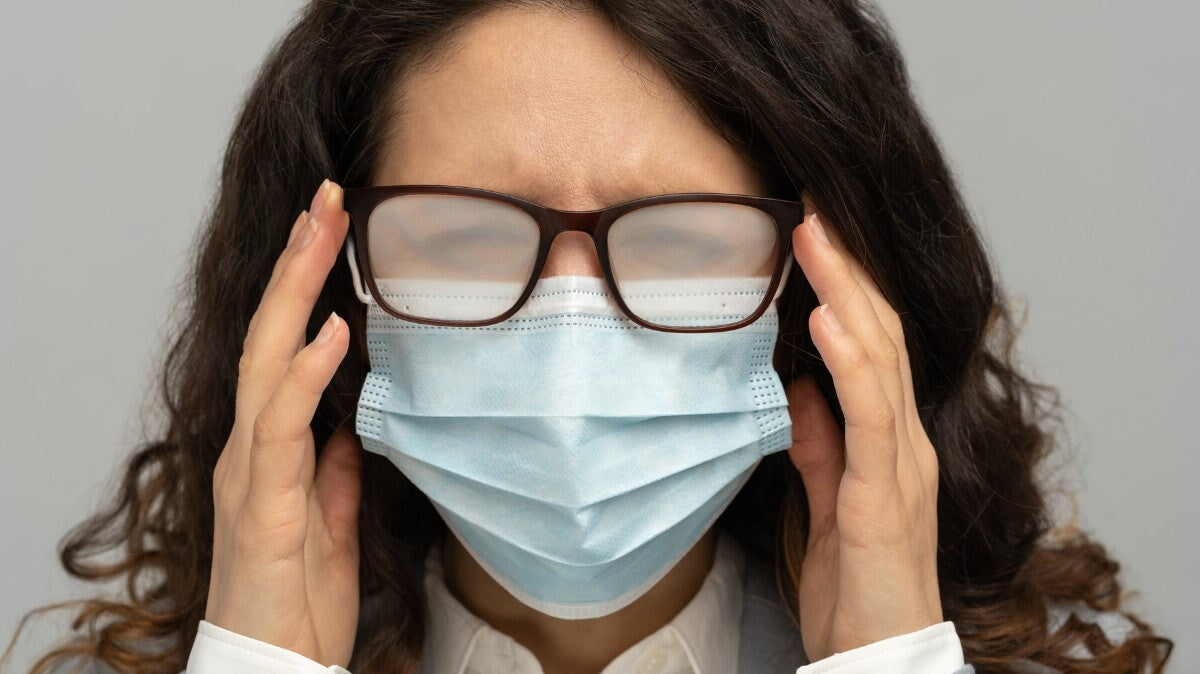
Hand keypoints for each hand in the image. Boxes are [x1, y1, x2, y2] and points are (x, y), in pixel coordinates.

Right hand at [205, 179, 361, 666]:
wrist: (274, 668)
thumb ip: (336, 471)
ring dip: (298, 292)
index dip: (304, 287)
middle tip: (326, 199)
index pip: (285, 348)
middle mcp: (252, 447)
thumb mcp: (329, 522)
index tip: (332, 230)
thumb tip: (352, 428)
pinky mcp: (265, 505)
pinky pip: (283, 427)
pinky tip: (332, 331)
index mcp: (271, 448)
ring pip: (267, 361)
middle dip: (298, 264)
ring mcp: (252, 472)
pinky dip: (306, 374)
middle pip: (271, 335)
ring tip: (323, 231)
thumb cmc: (297, 601)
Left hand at [786, 207, 942, 660]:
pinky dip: (849, 362)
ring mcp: (901, 464)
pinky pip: (869, 416)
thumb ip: (819, 442)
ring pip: (879, 358)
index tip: (810, 229)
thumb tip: (797, 387)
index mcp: (887, 438)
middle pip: (879, 332)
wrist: (879, 654)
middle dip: (845, 266)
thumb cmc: (857, 583)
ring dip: (846, 291)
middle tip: (810, 204)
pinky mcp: (886, 496)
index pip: (870, 341)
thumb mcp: (830, 498)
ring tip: (814, 236)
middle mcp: (903, 439)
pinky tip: (827, 320)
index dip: (844, 282)